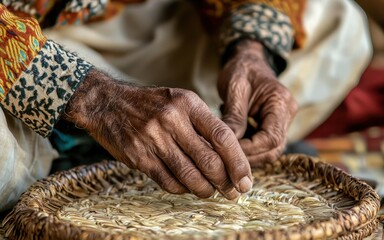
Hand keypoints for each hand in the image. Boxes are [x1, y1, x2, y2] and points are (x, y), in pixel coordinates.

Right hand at [63, 70, 251, 198]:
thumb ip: (203, 125)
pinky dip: (182, 189)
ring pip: (190, 176)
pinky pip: (168, 182)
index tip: (246, 180)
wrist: (107, 103)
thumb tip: (230, 158)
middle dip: (226, 182)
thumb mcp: (181, 101)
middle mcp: (172, 120)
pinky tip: (187, 187)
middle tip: (233, 192)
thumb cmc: (152, 104)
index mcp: (188, 103)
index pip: (223, 137)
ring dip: (205, 190)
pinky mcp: (139, 157)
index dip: (239, 162)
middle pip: (210, 161)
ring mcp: (153, 139)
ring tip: (211, 191)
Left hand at [219, 39, 297, 166]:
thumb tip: (227, 143)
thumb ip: (233, 116)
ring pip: (270, 151)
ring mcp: (283, 122)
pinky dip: (248, 150)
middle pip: (273, 149)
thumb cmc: (241, 70)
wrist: (248, 61)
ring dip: (248, 156)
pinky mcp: (274, 126)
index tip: (227, 151)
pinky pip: (264, 146)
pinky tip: (232, 145)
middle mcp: (287, 114)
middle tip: (224, 157)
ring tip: (226, 152)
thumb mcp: (234, 88)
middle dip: (249, 157)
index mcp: (280, 103)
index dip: (250, 149)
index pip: (271, 138)